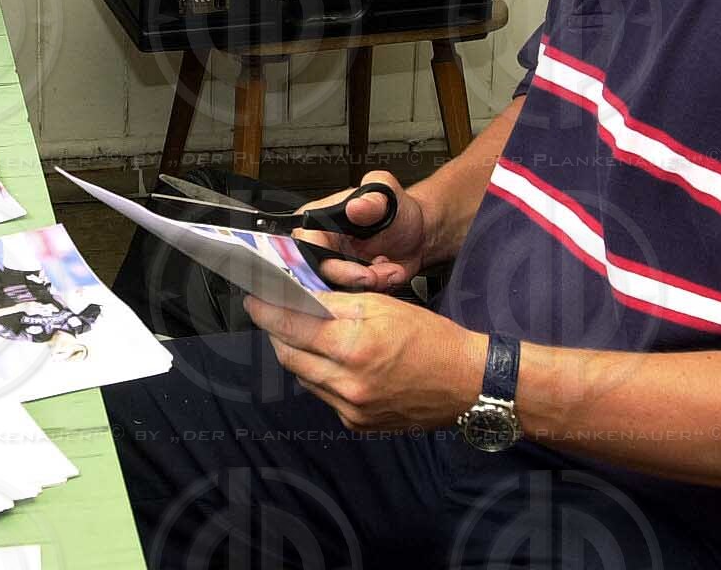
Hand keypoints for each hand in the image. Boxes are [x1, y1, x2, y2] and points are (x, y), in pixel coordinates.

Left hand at [245, 291, 480, 431]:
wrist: (466, 383)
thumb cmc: (430, 338)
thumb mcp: (384, 306)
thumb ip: (337, 304)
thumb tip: (300, 297)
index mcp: (355, 347)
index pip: (293, 327)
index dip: (267, 312)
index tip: (254, 300)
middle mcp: (348, 383)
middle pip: (290, 357)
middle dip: (277, 333)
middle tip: (272, 314)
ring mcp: (351, 408)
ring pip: (305, 377)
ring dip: (298, 354)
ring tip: (302, 334)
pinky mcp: (357, 424)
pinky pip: (324, 395)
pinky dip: (321, 375)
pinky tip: (331, 361)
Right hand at [292, 170, 429, 289]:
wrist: (419, 234)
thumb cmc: (399, 210)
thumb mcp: (388, 195)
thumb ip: (372, 200)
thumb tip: (354, 206)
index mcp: (320, 220)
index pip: (308, 247)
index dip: (329, 264)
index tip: (357, 271)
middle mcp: (324, 245)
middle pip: (322, 274)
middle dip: (355, 279)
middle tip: (377, 273)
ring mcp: (338, 266)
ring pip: (341, 289)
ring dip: (371, 284)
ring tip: (391, 267)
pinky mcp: (352, 284)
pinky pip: (357, 296)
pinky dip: (378, 289)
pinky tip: (390, 273)